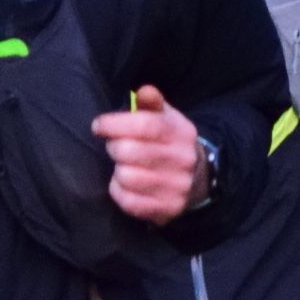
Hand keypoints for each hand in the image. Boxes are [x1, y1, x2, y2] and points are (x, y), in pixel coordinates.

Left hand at [91, 84, 204, 222]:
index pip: (144, 125)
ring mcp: (176, 186)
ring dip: (117, 170)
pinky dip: (119, 191)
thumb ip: (152, 103)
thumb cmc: (171, 142)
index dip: (115, 124)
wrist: (200, 178)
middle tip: (114, 147)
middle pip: (130, 151)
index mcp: (179, 132)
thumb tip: (144, 91)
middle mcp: (181, 159)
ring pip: (127, 177)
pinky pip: (129, 201)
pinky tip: (124, 184)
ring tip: (123, 165)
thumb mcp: (166, 118)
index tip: (99, 126)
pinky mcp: (167, 208)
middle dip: (113, 147)